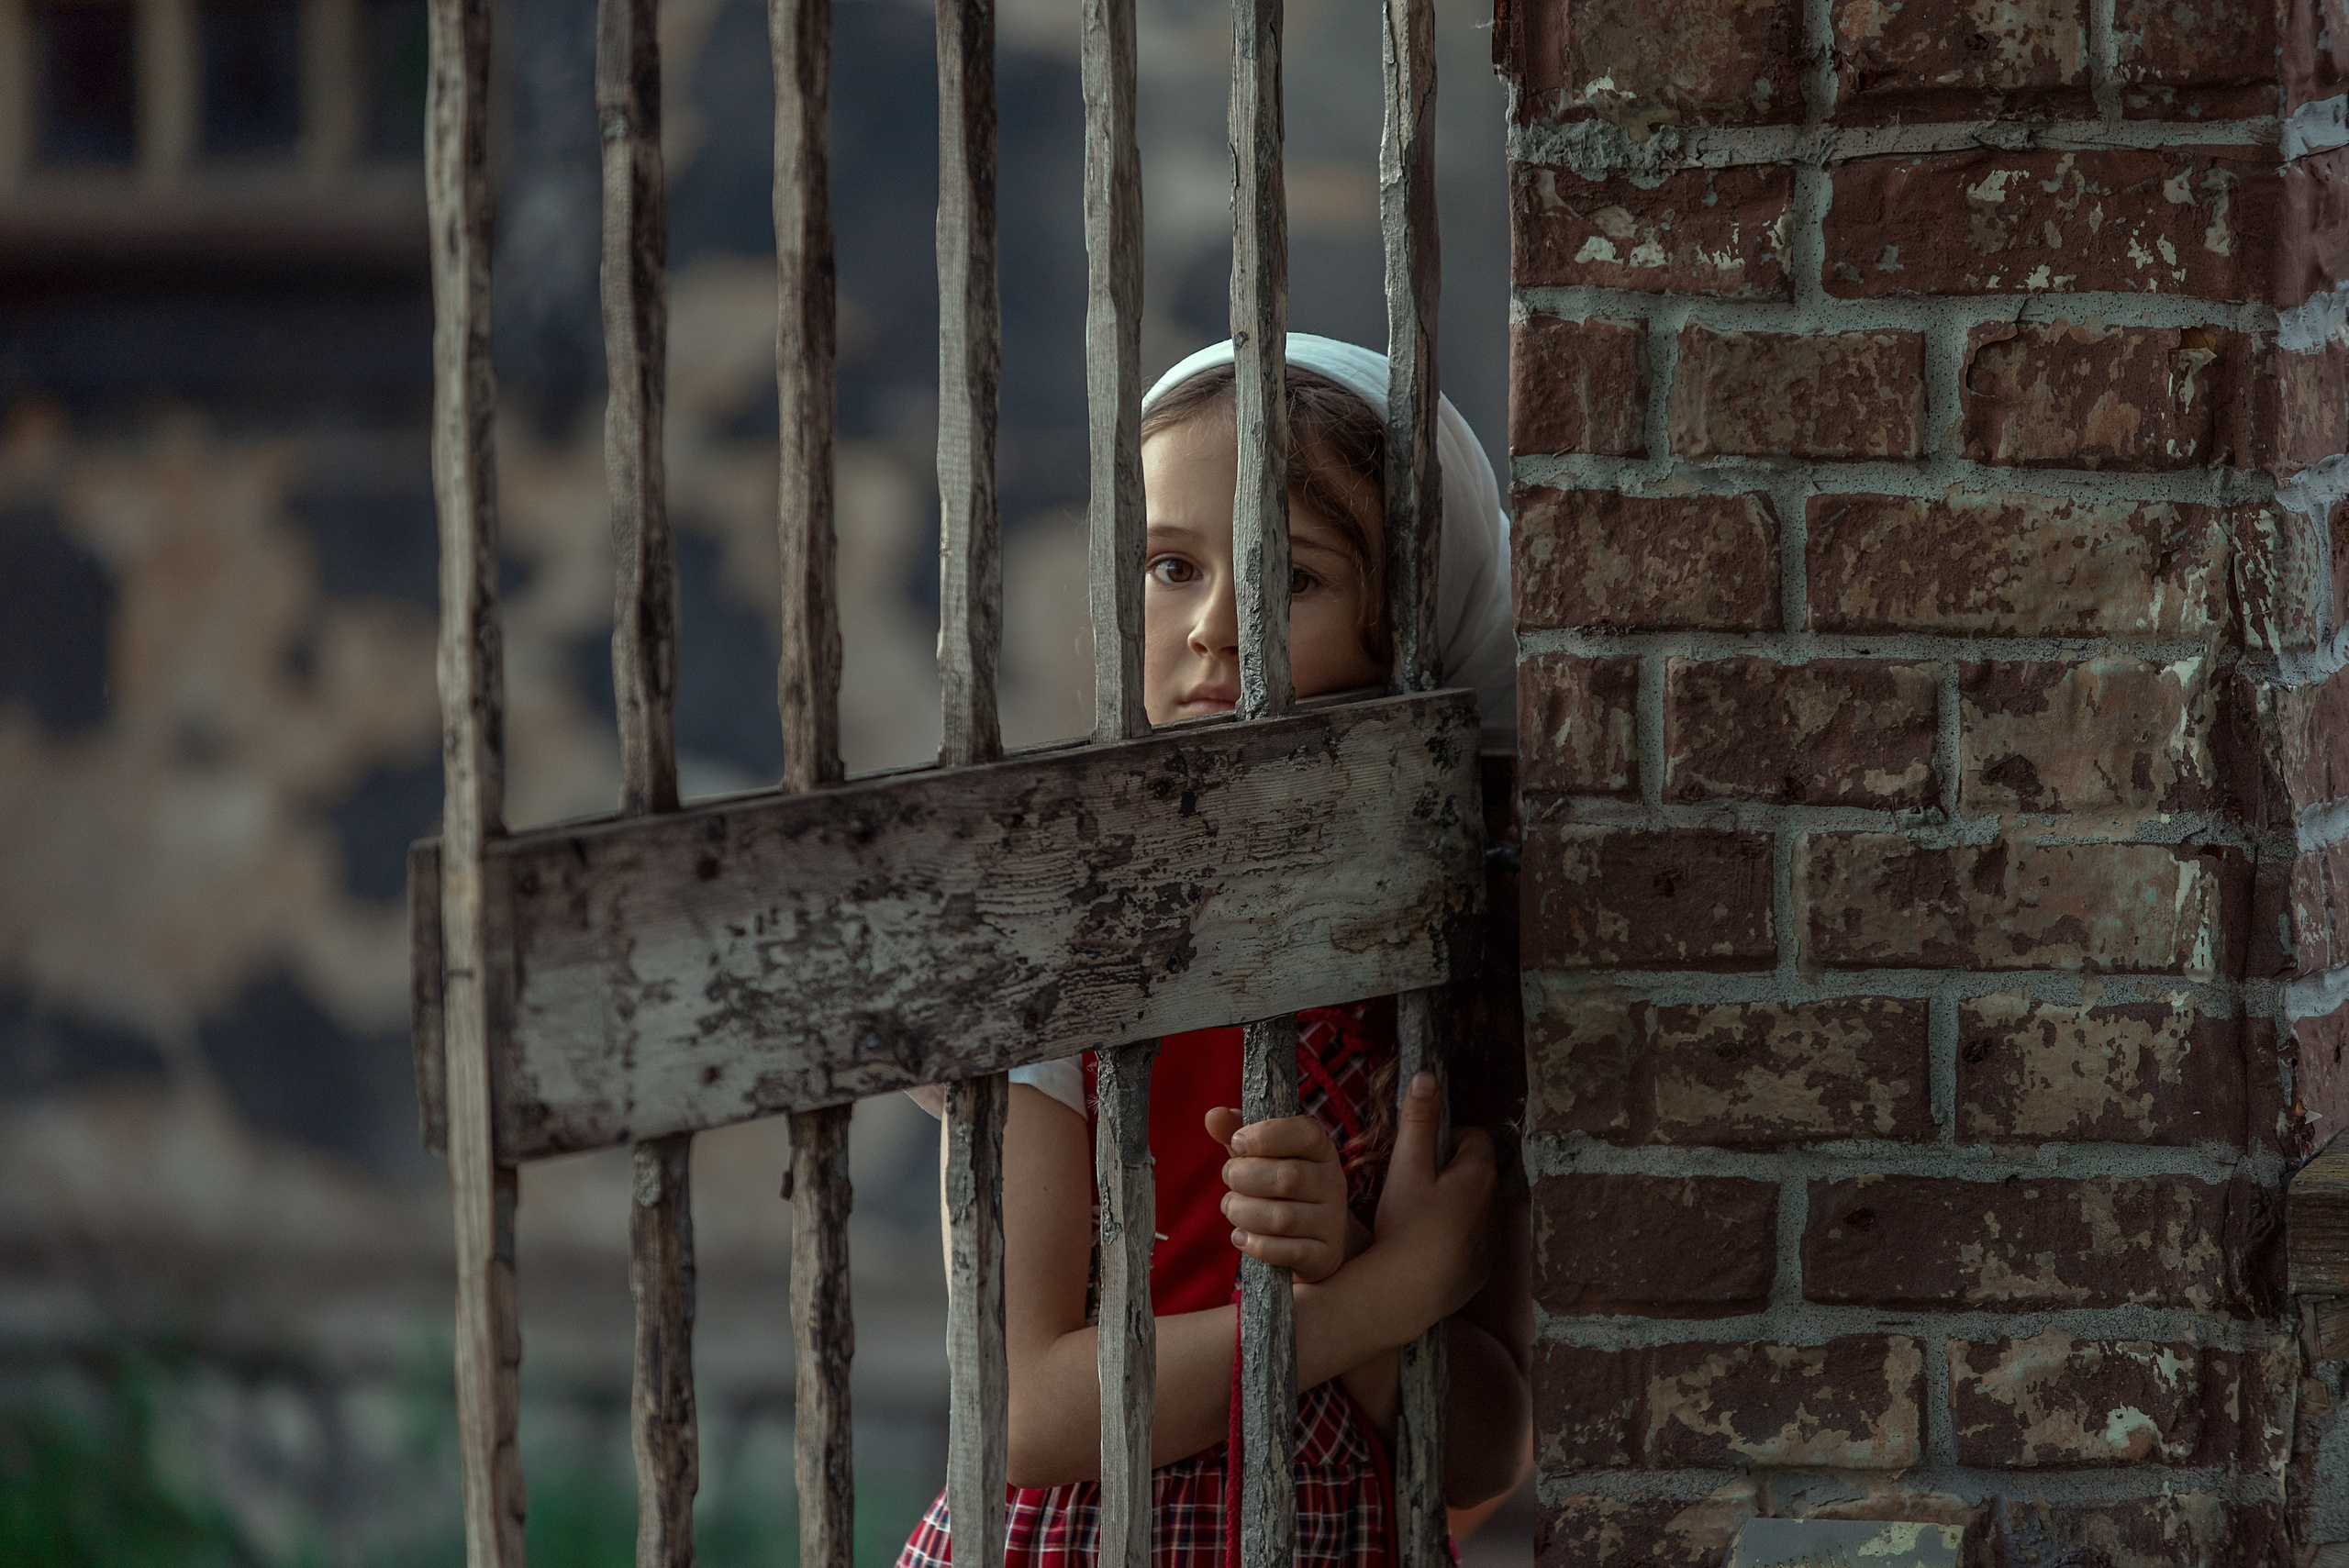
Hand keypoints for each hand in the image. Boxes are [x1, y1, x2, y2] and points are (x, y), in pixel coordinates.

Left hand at [1205, 1107, 1352, 1283]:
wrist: (1310, 1238)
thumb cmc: (1276, 1186)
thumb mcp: (1259, 1155)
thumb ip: (1237, 1132)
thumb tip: (1213, 1115)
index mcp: (1321, 1150)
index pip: (1306, 1133)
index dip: (1267, 1136)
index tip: (1237, 1143)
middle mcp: (1333, 1183)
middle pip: (1288, 1178)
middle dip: (1244, 1177)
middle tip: (1228, 1178)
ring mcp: (1332, 1222)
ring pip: (1284, 1219)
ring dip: (1244, 1212)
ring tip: (1231, 1208)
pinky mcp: (1324, 1255)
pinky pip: (1286, 1252)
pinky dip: (1256, 1244)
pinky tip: (1241, 1237)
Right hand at [1370, 1072, 1496, 1322]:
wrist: (1406, 1294)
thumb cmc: (1405, 1227)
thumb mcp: (1406, 1166)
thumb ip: (1417, 1120)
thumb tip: (1426, 1076)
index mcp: (1480, 1175)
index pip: (1475, 1136)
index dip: (1446, 1137)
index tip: (1420, 1153)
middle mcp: (1496, 1205)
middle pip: (1477, 1171)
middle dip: (1451, 1169)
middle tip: (1415, 1183)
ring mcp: (1492, 1240)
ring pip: (1476, 1205)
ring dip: (1455, 1202)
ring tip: (1419, 1216)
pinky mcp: (1483, 1268)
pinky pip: (1474, 1239)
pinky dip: (1456, 1235)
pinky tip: (1428, 1245)